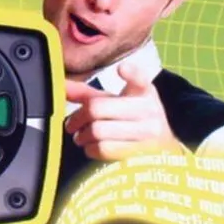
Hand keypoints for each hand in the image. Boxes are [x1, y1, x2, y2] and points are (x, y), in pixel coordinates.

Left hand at [63, 62, 182, 160]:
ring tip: (81, 136)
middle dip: (77, 117)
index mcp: (143, 91)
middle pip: (97, 108)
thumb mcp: (118, 101)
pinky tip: (92, 146)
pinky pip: (104, 149)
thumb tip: (61, 85)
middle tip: (72, 124)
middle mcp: (148, 110)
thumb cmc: (133, 120)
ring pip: (97, 130)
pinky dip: (90, 149)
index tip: (121, 69)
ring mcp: (147, 133)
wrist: (162, 149)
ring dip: (82, 135)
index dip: (131, 73)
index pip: (140, 79)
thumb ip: (89, 94)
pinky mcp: (141, 154)